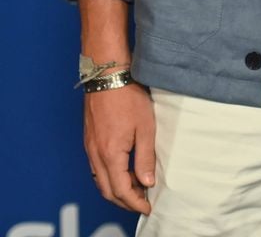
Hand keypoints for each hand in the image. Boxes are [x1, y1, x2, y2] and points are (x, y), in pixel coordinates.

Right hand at [84, 82, 155, 214]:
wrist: (108, 76)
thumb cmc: (129, 97)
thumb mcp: (145, 127)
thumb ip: (145, 157)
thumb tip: (147, 182)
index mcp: (110, 155)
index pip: (121, 189)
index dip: (135, 202)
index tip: (147, 207)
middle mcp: (96, 155)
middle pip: (107, 190)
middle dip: (125, 201)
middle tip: (142, 203)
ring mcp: (90, 148)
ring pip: (99, 180)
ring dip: (116, 189)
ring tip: (136, 189)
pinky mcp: (89, 140)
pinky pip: (96, 168)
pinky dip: (109, 177)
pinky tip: (122, 171)